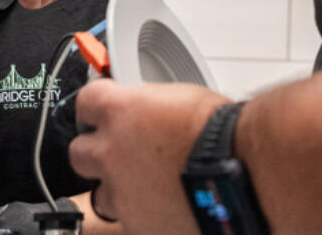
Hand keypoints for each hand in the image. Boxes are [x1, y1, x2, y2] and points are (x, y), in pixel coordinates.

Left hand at [70, 80, 228, 234]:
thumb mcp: (183, 100)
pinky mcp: (137, 225)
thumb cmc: (221, 132)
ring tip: (148, 183)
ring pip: (101, 193)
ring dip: (118, 187)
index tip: (102, 109)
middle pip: (79, 151)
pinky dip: (144, 213)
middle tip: (119, 150)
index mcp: (121, 111)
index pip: (86, 101)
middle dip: (96, 150)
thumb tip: (150, 110)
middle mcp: (112, 152)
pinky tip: (166, 203)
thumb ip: (153, 107)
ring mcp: (122, 192)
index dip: (96, 106)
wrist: (241, 172)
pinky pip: (130, 220)